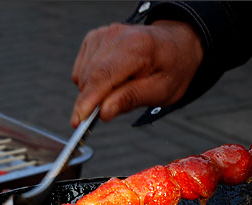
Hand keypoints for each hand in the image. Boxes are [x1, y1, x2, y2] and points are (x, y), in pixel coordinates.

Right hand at [71, 20, 203, 126]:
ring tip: (119, 88)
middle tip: (112, 108)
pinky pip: (80, 70)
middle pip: (89, 78)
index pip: (102, 76)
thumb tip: (103, 112)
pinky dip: (89, 81)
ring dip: (93, 91)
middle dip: (92, 101)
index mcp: (137, 47)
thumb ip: (130, 99)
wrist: (174, 44)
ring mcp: (102, 35)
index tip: (78, 122)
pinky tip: (110, 79)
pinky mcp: (93, 39)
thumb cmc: (170, 69)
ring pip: (82, 76)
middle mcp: (115, 36)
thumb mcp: (160, 91)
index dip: (87, 101)